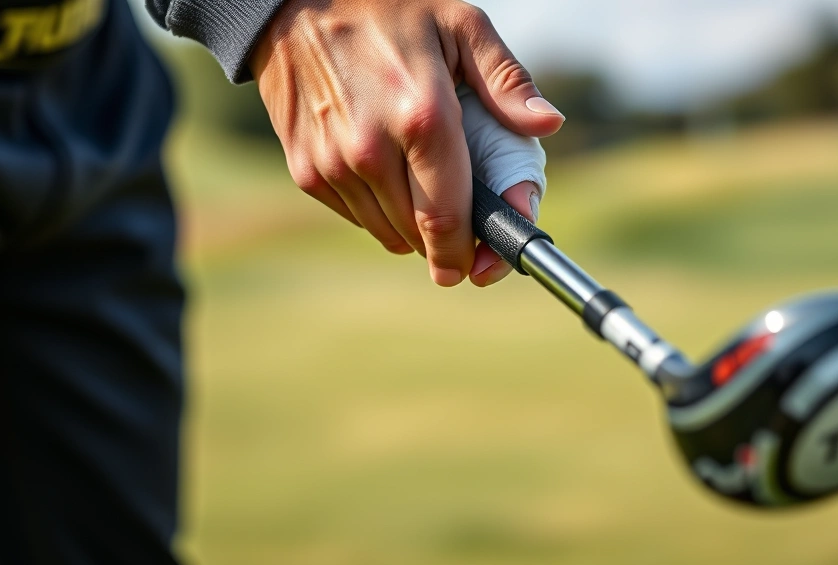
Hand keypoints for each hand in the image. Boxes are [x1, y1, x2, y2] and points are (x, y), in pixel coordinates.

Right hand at [249, 0, 563, 285]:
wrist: (290, 6)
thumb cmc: (386, 12)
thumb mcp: (458, 25)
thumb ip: (505, 80)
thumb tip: (547, 124)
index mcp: (422, 117)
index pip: (448, 218)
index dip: (467, 253)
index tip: (479, 266)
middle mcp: (372, 149)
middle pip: (419, 235)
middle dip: (447, 245)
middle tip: (461, 234)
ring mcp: (334, 164)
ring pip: (388, 232)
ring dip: (413, 228)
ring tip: (424, 191)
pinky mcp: (308, 171)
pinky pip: (358, 217)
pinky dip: (380, 209)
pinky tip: (387, 173)